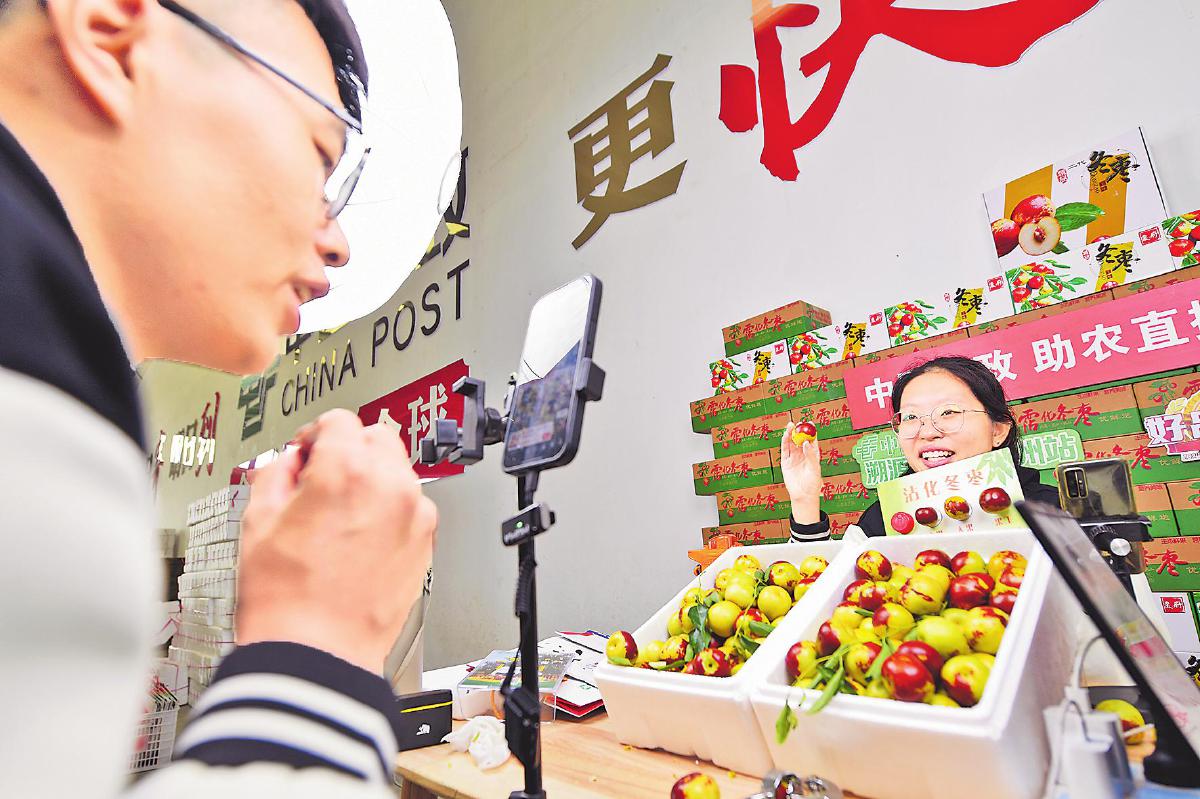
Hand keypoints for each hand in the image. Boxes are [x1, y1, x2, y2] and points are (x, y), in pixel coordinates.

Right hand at [236, 409, 437, 673]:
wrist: (317, 654)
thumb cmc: (287, 600)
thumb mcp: (258, 521)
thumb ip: (276, 474)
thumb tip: (289, 463)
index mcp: (346, 470)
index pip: (338, 421)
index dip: (314, 435)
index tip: (306, 451)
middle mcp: (389, 486)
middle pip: (376, 438)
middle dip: (348, 450)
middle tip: (322, 478)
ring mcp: (414, 515)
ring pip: (397, 471)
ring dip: (371, 479)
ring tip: (339, 515)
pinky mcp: (425, 543)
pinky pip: (410, 507)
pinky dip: (389, 511)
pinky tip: (360, 538)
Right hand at [780, 421, 822, 524]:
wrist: (803, 495)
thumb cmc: (813, 483)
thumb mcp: (814, 468)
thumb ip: (810, 455)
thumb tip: (806, 442)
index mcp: (813, 455)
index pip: (811, 440)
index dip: (810, 431)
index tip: (809, 423)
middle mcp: (803, 455)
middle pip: (800, 439)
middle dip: (799, 431)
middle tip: (798, 423)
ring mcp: (794, 458)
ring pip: (791, 443)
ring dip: (791, 434)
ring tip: (790, 426)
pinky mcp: (786, 462)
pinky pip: (784, 450)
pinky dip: (784, 442)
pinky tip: (785, 436)